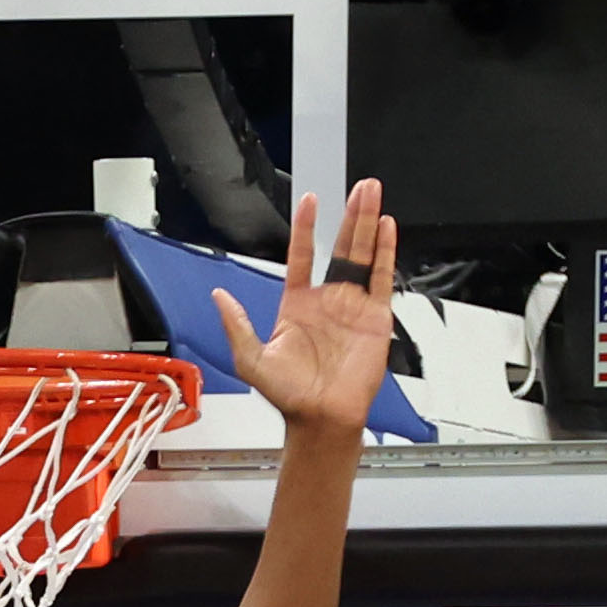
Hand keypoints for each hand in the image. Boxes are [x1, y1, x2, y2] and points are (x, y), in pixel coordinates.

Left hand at [213, 178, 398, 436]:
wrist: (321, 419)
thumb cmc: (289, 397)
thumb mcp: (251, 360)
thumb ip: (237, 326)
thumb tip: (219, 298)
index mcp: (297, 304)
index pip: (302, 255)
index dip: (305, 228)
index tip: (309, 201)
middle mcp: (327, 300)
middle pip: (340, 246)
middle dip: (349, 216)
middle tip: (358, 188)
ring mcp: (352, 306)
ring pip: (362, 254)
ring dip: (368, 224)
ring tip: (372, 194)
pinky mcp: (375, 317)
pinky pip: (382, 278)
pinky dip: (385, 252)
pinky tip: (387, 228)